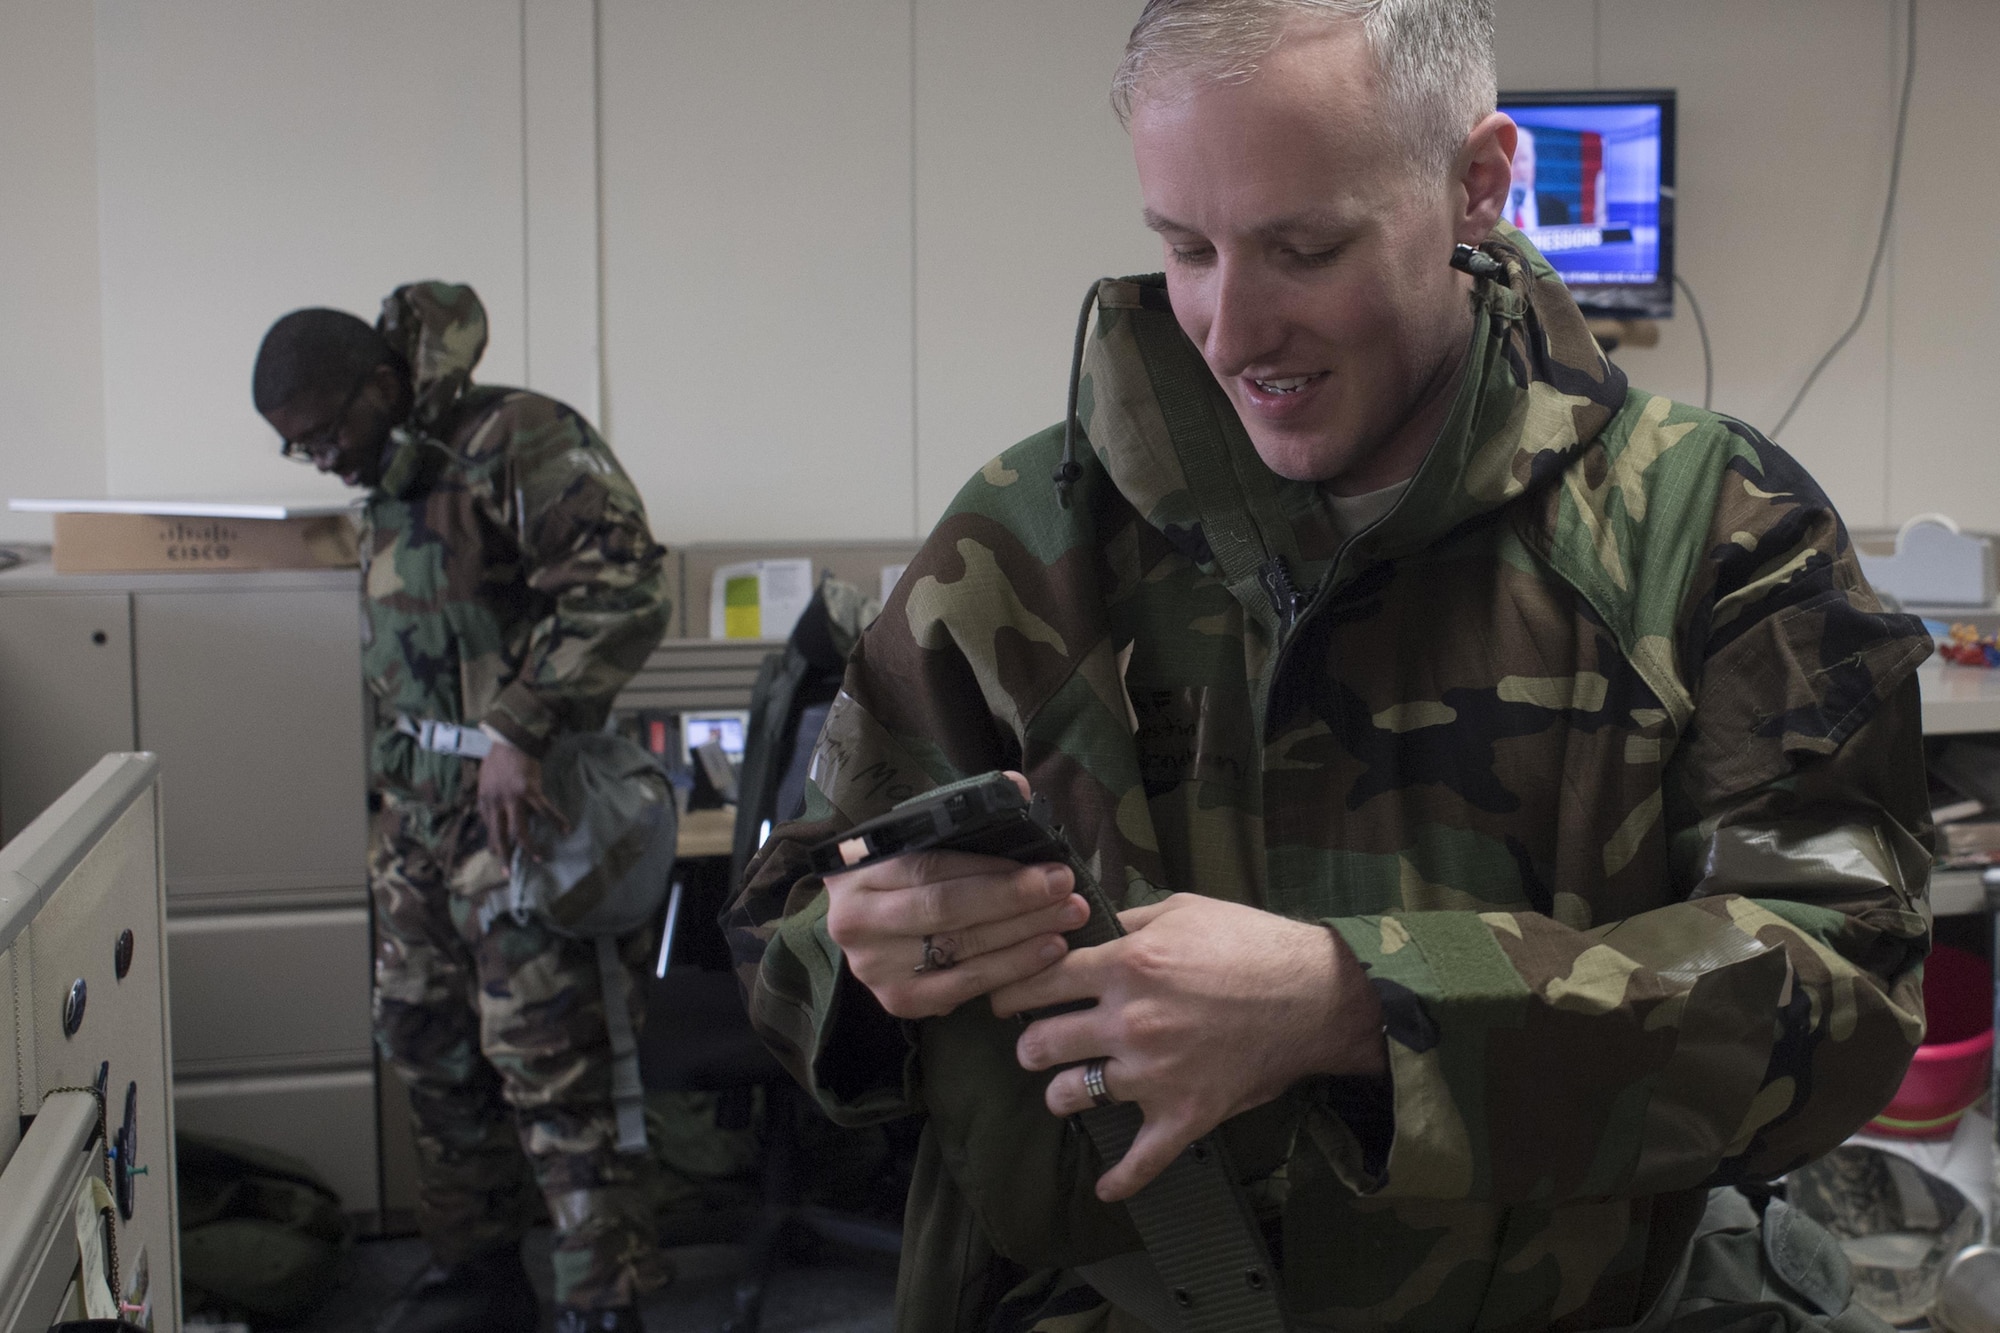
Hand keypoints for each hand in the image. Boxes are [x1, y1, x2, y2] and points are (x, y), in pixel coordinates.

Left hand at [477, 740, 565, 861]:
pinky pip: (545, 811)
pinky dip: (557, 820)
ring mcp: (514, 798)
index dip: (493, 843)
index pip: (488, 828)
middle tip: (509, 873)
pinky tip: (565, 829)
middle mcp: (496, 803)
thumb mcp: (485, 780)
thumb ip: (489, 797)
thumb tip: (493, 812)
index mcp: (485, 800)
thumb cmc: (498, 758)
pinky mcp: (531, 791)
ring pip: (521, 832)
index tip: (497, 854)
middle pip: (500, 836)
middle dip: (505, 857)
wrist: (510, 738)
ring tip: (539, 858)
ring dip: (530, 848)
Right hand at [824, 773, 1090, 1018]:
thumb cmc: (899, 872)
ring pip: (961, 952)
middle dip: (1016, 902)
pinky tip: (1045, 953)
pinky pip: (963, 988)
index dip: (995, 871)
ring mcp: (874, 968)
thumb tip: (1017, 788)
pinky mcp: (896, 1001)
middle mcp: (857, 922)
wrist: (862, 922)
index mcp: (858, 870)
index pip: (933, 868)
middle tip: (1068, 895)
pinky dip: (1010, 970)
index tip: (1051, 869)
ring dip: (1023, 937)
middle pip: (947, 911)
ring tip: (1067, 922)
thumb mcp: (917, 837)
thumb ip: (966, 810)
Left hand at [993, 895, 1385, 1201]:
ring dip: (1061, 1093)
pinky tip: (1105, 1187)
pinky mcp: (1184, 1114)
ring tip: (1066, 1088)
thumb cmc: (1253, 944)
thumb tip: (1085, 919)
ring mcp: (1154, 1072)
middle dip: (1029, 1044)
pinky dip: (1120, 1180)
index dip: (1012, 989)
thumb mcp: (1184, 909)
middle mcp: (1130, 1021)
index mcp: (1127, 965)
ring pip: (1070, 1095)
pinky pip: (1141, 1161)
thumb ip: (1128, 917)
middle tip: (1035, 1043)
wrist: (1317, 996)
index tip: (1005, 997)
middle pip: (1040, 1043)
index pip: (1038, 980)